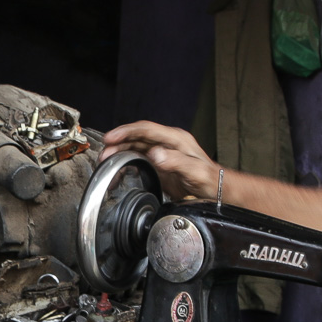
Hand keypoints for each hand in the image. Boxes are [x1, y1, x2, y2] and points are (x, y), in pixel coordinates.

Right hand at [101, 122, 221, 200]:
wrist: (216, 191)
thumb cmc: (210, 181)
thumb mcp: (195, 172)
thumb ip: (176, 162)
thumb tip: (156, 154)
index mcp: (176, 139)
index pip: (146, 130)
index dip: (127, 132)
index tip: (112, 138)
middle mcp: (168, 143)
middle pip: (138, 136)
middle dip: (119, 142)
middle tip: (104, 151)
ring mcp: (163, 152)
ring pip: (136, 146)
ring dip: (120, 151)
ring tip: (106, 159)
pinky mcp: (160, 164)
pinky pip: (139, 158)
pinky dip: (126, 161)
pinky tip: (119, 168)